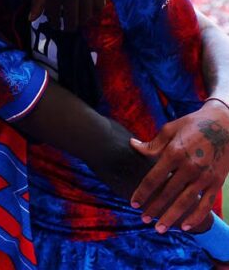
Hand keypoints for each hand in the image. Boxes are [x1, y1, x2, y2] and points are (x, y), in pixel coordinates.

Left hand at [29, 0, 104, 29]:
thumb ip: (37, 0)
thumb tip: (32, 19)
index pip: (54, 18)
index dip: (53, 23)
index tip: (53, 22)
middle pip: (72, 21)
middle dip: (68, 26)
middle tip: (66, 25)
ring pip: (86, 15)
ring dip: (81, 20)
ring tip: (77, 18)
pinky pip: (99, 4)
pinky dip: (94, 10)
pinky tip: (88, 9)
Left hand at [129, 100, 228, 231]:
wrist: (225, 123)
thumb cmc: (193, 124)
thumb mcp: (170, 129)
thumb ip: (152, 144)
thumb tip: (133, 145)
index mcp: (174, 153)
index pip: (153, 178)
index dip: (142, 192)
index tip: (133, 203)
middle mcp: (189, 167)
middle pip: (167, 193)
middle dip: (154, 208)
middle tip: (143, 219)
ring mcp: (204, 176)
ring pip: (185, 202)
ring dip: (171, 217)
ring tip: (160, 228)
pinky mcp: (217, 182)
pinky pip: (205, 203)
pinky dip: (195, 217)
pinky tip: (184, 226)